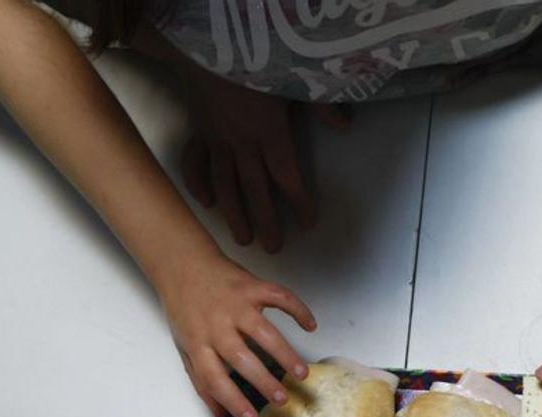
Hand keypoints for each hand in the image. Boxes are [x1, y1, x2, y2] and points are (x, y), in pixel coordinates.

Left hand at [159, 248, 315, 416]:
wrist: (182, 264)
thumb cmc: (185, 310)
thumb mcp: (184, 347)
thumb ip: (201, 379)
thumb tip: (220, 414)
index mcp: (198, 343)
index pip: (214, 378)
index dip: (232, 400)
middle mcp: (217, 325)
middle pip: (242, 358)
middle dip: (263, 381)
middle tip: (282, 400)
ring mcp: (235, 304)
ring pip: (264, 331)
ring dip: (285, 353)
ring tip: (301, 374)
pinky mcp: (251, 286)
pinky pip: (279, 297)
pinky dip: (298, 309)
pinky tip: (310, 326)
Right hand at [182, 77, 348, 252]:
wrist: (207, 45)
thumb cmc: (254, 61)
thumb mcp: (293, 77)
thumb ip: (321, 104)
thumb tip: (345, 125)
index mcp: (269, 132)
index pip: (287, 176)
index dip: (298, 202)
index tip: (306, 224)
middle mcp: (242, 143)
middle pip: (256, 190)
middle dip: (265, 221)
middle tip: (273, 248)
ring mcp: (217, 140)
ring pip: (226, 185)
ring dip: (234, 214)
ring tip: (242, 239)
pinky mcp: (200, 133)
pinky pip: (196, 163)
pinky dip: (198, 183)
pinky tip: (206, 203)